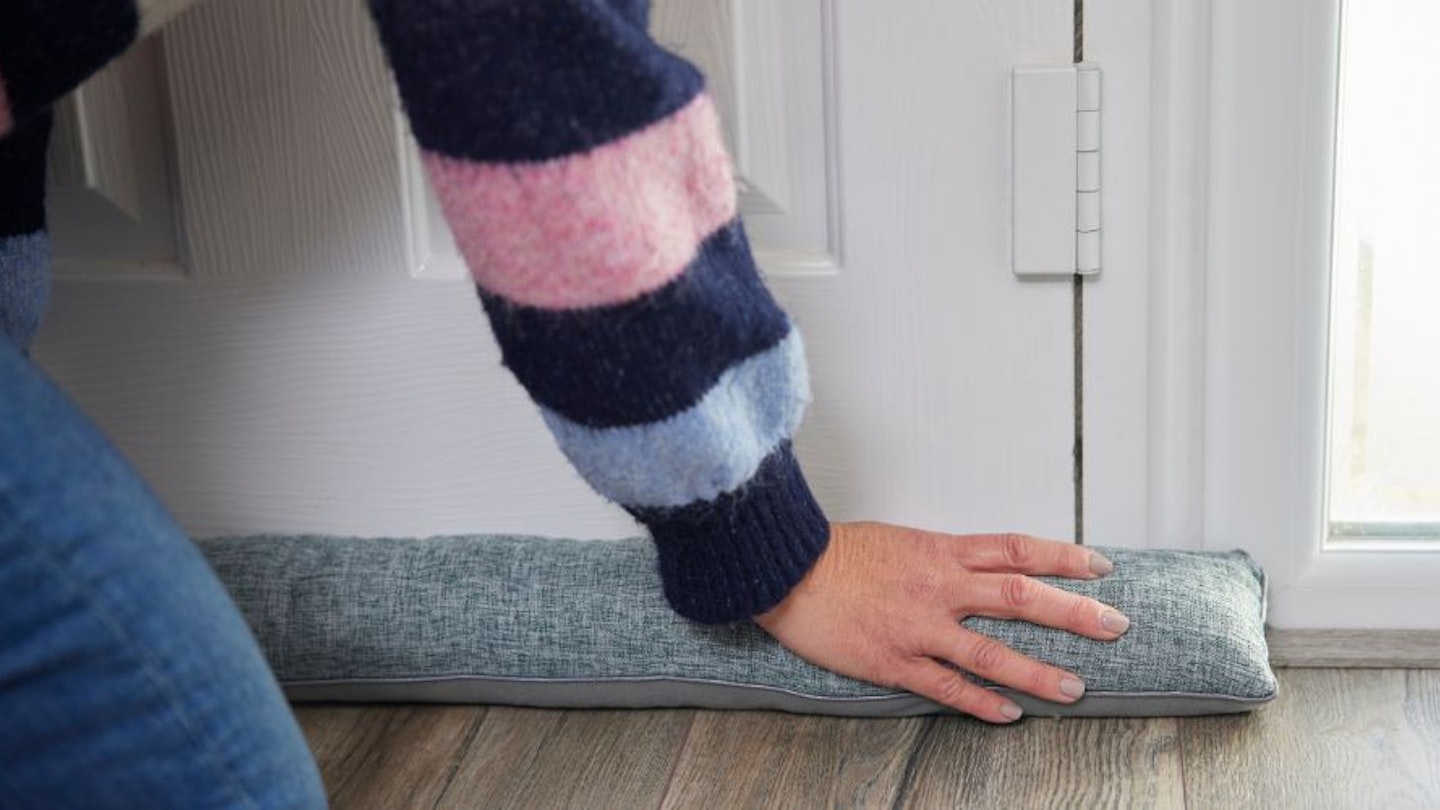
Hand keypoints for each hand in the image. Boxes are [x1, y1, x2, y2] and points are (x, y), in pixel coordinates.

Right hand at [753, 522, 1129, 722]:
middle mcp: (940, 587)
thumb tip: (981, 568)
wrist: (786, 570)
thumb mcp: (900, 541)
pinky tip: (1010, 715)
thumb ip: (943, 558)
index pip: (1017, 550)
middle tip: (1115, 626)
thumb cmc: (838, 554)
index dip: (1064, 557)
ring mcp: (919, 627)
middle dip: (1073, 613)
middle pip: (1021, 596)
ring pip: (992, 651)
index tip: (1101, 567)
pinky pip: (948, 686)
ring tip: (1075, 689)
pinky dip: (982, 702)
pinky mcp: (894, 661)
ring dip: (1038, 672)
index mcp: (942, 551)